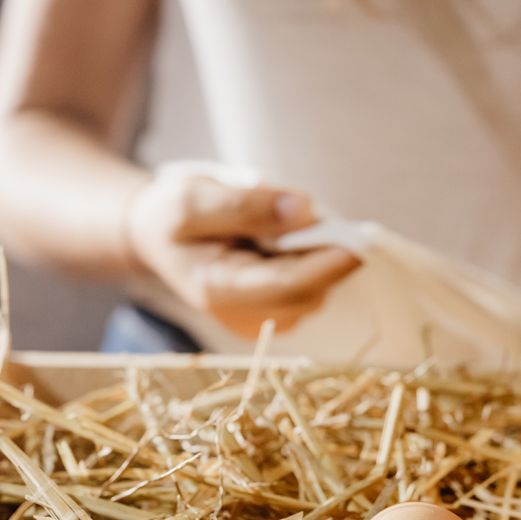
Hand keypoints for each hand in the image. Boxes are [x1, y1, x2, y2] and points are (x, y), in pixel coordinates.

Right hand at [127, 173, 360, 338]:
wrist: (158, 238)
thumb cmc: (173, 214)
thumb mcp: (195, 196)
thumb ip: (246, 203)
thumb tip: (303, 208)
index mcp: (218, 290)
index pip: (288, 285)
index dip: (330, 263)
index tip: (362, 239)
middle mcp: (243, 318)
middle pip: (308, 292)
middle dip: (325, 253)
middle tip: (310, 211)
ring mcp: (261, 322)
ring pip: (314, 292)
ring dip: (316, 256)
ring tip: (279, 227)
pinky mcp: (275, 316)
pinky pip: (310, 291)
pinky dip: (310, 263)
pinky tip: (281, 244)